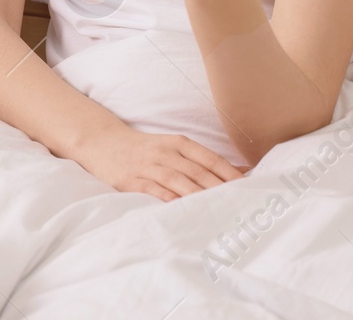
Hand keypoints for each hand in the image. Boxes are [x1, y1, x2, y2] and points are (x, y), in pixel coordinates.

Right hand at [75, 121, 242, 200]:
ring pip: (179, 181)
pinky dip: (170, 200)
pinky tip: (183, 210)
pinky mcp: (132, 180)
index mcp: (178, 143)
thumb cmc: (145, 148)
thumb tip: (242, 171)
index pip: (210, 159)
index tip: (249, 188)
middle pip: (198, 172)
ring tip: (218, 210)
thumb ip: (204, 160)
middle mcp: (165, 152)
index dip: (230, 174)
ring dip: (200, 196)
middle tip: (240, 204)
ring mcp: (148, 166)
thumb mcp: (174, 147)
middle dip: (221, 188)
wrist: (103, 143)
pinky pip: (154, 190)